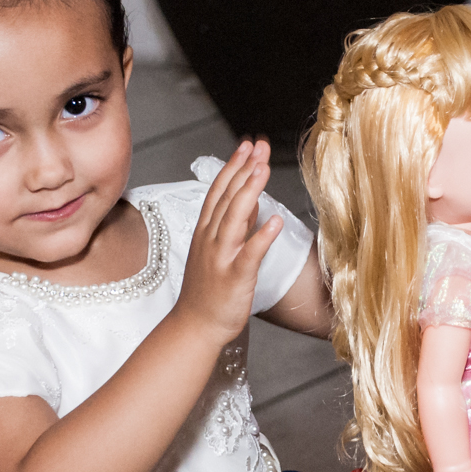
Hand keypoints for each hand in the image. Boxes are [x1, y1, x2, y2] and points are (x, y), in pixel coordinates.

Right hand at [175, 140, 282, 344]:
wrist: (195, 326)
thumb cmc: (208, 291)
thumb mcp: (218, 250)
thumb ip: (236, 224)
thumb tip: (252, 197)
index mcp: (206, 231)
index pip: (219, 191)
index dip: (233, 166)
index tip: (247, 145)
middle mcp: (211, 239)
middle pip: (227, 197)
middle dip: (243, 169)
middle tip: (258, 145)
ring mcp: (221, 258)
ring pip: (235, 218)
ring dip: (249, 191)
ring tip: (263, 168)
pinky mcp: (235, 277)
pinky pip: (250, 253)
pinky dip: (262, 235)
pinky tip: (275, 219)